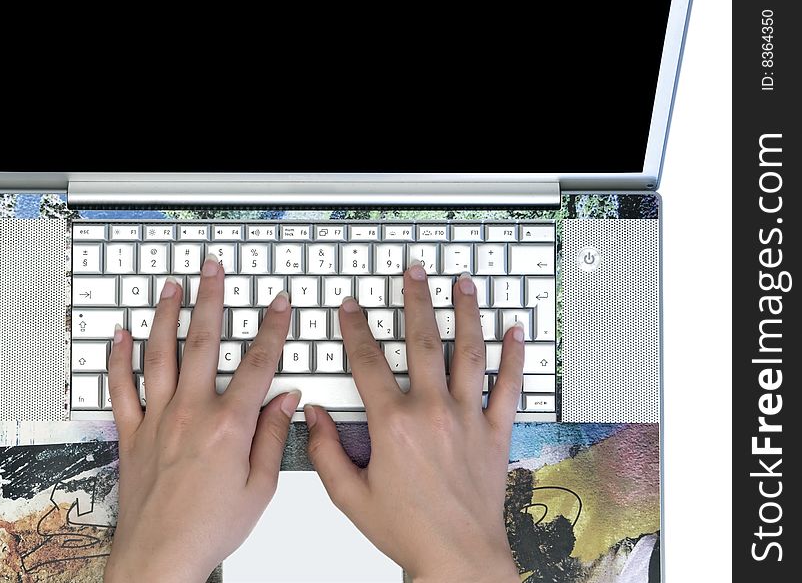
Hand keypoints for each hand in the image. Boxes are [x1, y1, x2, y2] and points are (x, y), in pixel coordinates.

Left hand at [105, 255, 299, 582]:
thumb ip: (272, 436)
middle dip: (210, 299)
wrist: (160, 558)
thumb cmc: (210, 529)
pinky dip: (119, 357)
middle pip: (202, 342)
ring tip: (170, 286)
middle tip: (211, 270)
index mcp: (229, 426)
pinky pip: (121, 387)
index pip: (257, 363)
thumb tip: (286, 400)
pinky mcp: (131, 434)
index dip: (272, 328)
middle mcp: (190, 413)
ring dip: (165, 314)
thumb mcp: (261, 487)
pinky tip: (121, 334)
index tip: (278, 304)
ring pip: (159, 353)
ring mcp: (156, 420)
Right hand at [305, 263, 522, 582]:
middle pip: (423, 341)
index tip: (352, 308)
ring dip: (466, 313)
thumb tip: (311, 416)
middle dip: (416, 301)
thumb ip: (325, 452)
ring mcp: (467, 418)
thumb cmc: (408, 530)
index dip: (356, 329)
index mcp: (393, 425)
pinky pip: (509, 386)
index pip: (368, 362)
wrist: (458, 557)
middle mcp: (432, 412)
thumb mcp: (350, 496)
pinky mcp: (494, 432)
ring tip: (464, 284)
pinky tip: (516, 333)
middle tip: (414, 273)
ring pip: (469, 352)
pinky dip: (514, 358)